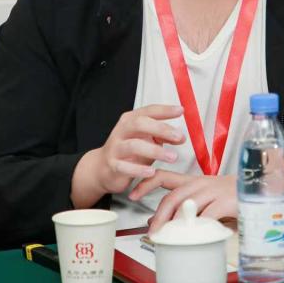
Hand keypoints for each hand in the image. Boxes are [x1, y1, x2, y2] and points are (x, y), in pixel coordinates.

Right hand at [71, 104, 185, 207]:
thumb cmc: (128, 151)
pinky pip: (125, 167)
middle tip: (179, 137)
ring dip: (155, 151)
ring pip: (133, 146)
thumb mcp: (145, 140)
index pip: (148, 111)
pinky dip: (139, 170)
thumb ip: (161, 136)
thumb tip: (181, 137)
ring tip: (171, 157)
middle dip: (161, 129)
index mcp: (130, 120)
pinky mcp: (112, 165)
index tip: (180, 111)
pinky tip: (151, 172)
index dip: (164, 110)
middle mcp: (121, 131)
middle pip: (140, 124)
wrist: (102, 168)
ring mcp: (115, 148)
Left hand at [130, 170, 237, 232]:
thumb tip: (161, 222)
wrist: (261, 188)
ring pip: (186, 206)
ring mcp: (213, 191)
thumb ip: (186, 209)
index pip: (163, 176)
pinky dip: (198, 228)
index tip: (132, 194)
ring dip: (174, 224)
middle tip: (153, 232)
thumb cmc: (234, 197)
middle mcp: (201, 183)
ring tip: (169, 238)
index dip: (145, 184)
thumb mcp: (207, 201)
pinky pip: (206, 216)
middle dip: (159, 216)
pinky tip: (195, 237)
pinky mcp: (225, 201)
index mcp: (194, 182)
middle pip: (172, 197)